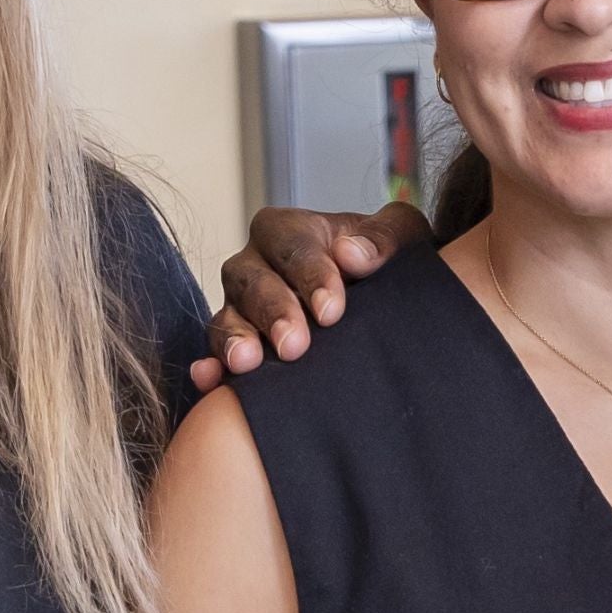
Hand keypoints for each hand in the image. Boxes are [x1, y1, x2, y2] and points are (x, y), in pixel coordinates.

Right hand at [197, 202, 428, 388]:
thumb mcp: (401, 239)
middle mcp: (256, 265)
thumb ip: (384, 238)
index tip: (332, 310)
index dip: (310, 275)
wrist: (382, 307)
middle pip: (250, 280)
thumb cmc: (386, 264)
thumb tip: (353, 254)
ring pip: (225, 317)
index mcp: (291, 231)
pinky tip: (212, 380)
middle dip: (273, 312)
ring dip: (235, 338)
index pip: (292, 244)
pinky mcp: (233, 346)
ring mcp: (239, 307)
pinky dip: (210, 368)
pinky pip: (212, 355)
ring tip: (248, 363)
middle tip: (295, 345)